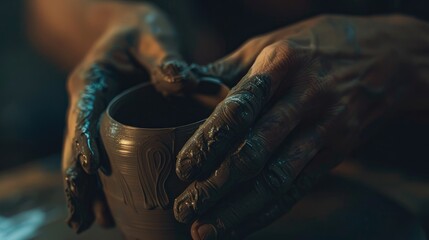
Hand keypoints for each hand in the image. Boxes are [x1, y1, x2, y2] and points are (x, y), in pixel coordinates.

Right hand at [62, 3, 198, 232]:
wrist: (134, 31)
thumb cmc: (141, 31)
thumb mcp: (152, 37)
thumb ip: (165, 58)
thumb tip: (184, 80)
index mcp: (93, 80)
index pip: (83, 112)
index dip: (82, 140)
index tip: (87, 168)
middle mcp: (89, 102)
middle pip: (75, 145)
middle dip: (77, 181)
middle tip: (80, 216)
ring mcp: (97, 117)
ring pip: (84, 157)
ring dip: (86, 190)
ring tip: (89, 222)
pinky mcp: (110, 126)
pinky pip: (102, 156)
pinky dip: (102, 182)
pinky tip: (107, 208)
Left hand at [174, 14, 427, 238]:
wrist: (388, 57)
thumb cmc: (318, 45)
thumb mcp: (274, 41)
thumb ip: (231, 66)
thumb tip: (188, 83)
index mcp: (281, 64)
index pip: (239, 109)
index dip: (208, 141)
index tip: (183, 167)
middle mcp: (304, 99)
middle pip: (255, 152)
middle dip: (215, 185)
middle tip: (183, 207)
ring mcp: (325, 128)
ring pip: (276, 178)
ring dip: (236, 209)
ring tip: (204, 230)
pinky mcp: (337, 151)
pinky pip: (298, 187)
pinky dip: (267, 211)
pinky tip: (240, 225)